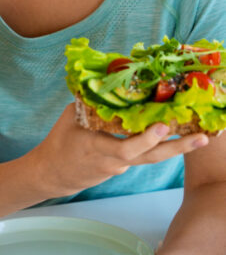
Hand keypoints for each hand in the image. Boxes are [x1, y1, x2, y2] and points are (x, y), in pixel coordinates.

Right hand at [30, 104, 208, 196]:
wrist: (52, 174)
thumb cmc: (59, 144)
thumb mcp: (69, 119)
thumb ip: (90, 103)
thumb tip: (109, 80)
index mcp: (96, 147)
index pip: (124, 149)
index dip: (144, 140)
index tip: (162, 127)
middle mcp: (112, 160)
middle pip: (149, 157)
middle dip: (177, 148)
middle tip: (201, 137)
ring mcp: (119, 166)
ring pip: (150, 157)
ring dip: (177, 148)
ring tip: (202, 138)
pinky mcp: (123, 167)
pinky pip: (143, 155)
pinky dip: (159, 146)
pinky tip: (178, 136)